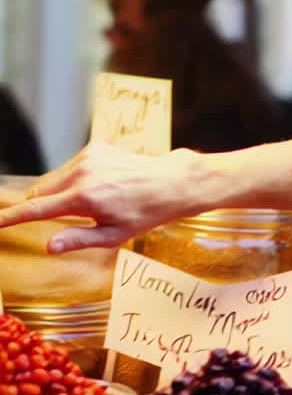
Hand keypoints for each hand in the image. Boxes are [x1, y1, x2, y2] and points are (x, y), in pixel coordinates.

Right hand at [0, 143, 204, 252]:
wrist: (172, 183)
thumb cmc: (146, 213)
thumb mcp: (114, 235)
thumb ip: (78, 239)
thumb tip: (48, 246)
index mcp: (84, 199)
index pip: (36, 209)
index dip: (11, 217)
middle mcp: (82, 174)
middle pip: (39, 192)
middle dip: (40, 206)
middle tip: (65, 217)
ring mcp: (88, 158)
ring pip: (52, 179)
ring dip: (59, 192)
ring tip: (93, 201)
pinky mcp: (95, 147)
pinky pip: (70, 167)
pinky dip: (74, 178)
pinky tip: (101, 185)